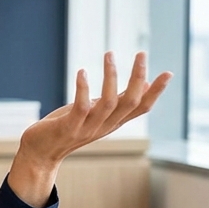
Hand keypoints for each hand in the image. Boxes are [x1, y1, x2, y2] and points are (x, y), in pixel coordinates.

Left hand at [7, 52, 170, 207]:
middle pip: (131, 103)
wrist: (40, 153)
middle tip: (141, 54)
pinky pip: (81, 107)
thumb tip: (143, 86)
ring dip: (111, 77)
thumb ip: (118, 102)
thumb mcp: (97, 113)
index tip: (168, 73)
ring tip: (109, 55)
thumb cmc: (68, 127)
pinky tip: (83, 72)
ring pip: (108, 103)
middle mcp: (105, 126)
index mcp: (114, 122)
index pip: (142, 107)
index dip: (156, 92)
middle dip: (138, 77)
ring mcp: (88, 127)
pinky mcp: (69, 127)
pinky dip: (83, 89)